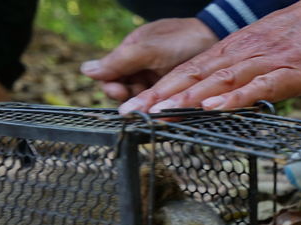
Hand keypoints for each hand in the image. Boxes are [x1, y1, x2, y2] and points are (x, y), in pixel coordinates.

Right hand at [81, 18, 218, 101]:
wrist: (214, 39)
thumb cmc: (181, 39)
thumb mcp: (148, 49)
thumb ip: (119, 61)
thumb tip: (85, 71)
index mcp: (129, 53)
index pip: (109, 76)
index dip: (111, 87)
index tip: (119, 92)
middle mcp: (139, 68)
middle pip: (122, 91)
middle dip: (126, 97)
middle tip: (136, 99)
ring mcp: (154, 80)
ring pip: (139, 100)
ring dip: (142, 105)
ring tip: (153, 105)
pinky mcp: (169, 90)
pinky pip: (157, 103)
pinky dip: (158, 107)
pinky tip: (163, 110)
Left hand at [119, 0, 300, 113]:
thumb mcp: (261, 49)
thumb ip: (236, 70)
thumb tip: (214, 93)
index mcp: (233, 50)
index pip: (189, 71)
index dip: (160, 89)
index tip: (135, 107)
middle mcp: (241, 54)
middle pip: (194, 75)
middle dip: (161, 95)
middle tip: (133, 113)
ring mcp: (265, 62)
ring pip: (220, 80)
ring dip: (188, 98)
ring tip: (160, 111)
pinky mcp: (291, 72)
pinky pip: (259, 86)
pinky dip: (235, 98)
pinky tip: (214, 108)